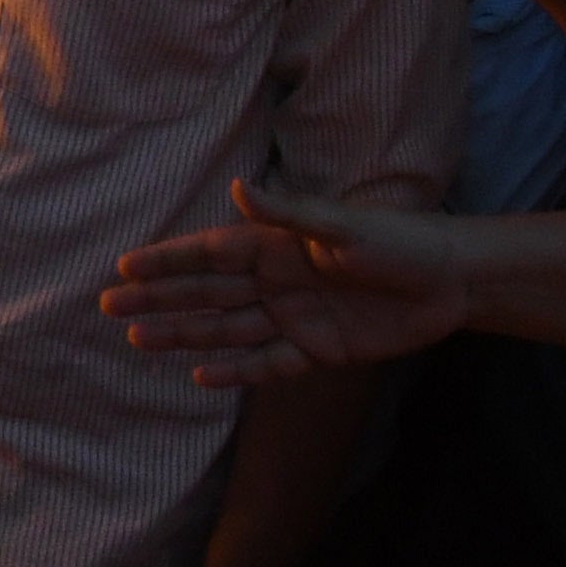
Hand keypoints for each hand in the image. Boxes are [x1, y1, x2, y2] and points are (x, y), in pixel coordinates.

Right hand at [102, 179, 471, 388]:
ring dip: (183, 334)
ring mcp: (293, 319)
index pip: (208, 253)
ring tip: (139, 339)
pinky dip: (234, 372)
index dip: (167, 259)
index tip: (125, 265)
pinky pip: (266, 365)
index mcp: (274, 246)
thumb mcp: (344, 226)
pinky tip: (200, 376)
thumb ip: (288, 214)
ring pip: (225, 330)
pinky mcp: (317, 352)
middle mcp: (275, 282)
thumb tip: (237, 189)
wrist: (454, 283)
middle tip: (111, 306)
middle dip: (159, 299)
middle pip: (206, 294)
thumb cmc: (399, 243)